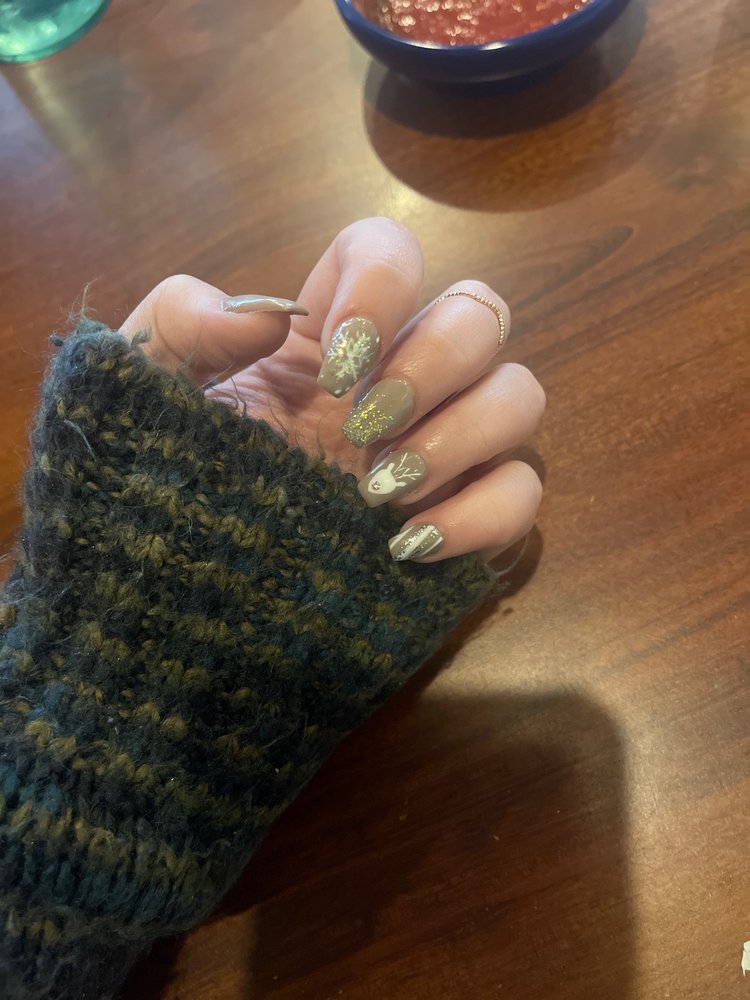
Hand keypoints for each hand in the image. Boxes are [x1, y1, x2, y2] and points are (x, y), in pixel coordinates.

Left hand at [121, 217, 544, 562]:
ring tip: (381, 489)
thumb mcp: (141, 387)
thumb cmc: (154, 477)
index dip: (385, 282)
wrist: (166, 586)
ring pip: (519, 398)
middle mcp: (395, 380)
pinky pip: (520, 495)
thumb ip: (180, 319)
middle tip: (363, 427)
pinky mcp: (457, 521)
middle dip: (433, 365)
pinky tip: (408, 543)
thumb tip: (270, 314)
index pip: (392, 251)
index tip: (338, 357)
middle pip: (482, 316)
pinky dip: (483, 513)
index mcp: (327, 335)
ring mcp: (435, 450)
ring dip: (461, 435)